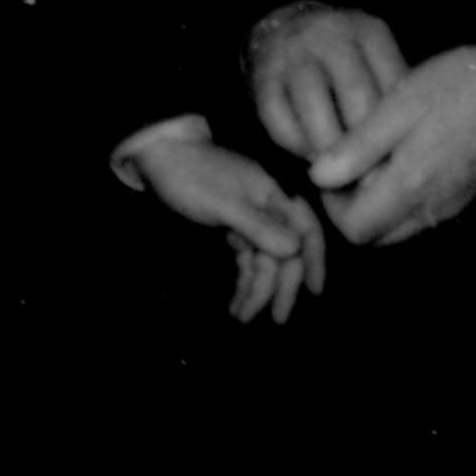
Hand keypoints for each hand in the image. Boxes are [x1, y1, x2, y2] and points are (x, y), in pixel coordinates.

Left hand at [123, 130, 327, 323]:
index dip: (314, 260)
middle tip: (277, 319)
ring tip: (241, 317)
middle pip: (286, 252)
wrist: (161, 156)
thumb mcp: (224, 203)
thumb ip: (259, 227)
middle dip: (281, 286)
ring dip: (257, 289)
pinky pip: (247, 259)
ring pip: (265, 260)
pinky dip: (244, 280)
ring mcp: (252, 218)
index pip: (307, 229)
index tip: (313, 291)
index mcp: (274, 195)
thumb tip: (295, 250)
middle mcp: (270, 207)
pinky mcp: (235, 227)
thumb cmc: (192, 175)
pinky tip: (237, 301)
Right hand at [247, 5, 409, 157]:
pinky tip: (310, 154)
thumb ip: (391, 98)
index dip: (398, 127)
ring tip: (340, 170)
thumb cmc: (346, 62)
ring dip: (329, 147)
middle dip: (365, 141)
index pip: (393, 82)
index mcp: (370, 32)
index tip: (398, 160)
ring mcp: (293, 51)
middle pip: (356, 93)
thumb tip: (400, 156)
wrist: (287, 30)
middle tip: (370, 176)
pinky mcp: (263, 74)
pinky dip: (295, 143)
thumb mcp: (375, 63)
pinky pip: (277, 116)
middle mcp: (331, 34)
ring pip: (314, 106)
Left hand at [305, 41, 475, 246]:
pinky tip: (405, 155)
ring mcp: (453, 205)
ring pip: (399, 227)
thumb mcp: (396, 107)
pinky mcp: (466, 195)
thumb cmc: (456, 86)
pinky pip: (423, 213)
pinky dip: (404, 198)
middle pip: (376, 237)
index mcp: (411, 188)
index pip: (355, 232)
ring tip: (375, 155)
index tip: (332, 168)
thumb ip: (355, 148)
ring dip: (379, 204)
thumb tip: (317, 178)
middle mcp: (433, 209)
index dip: (332, 207)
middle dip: (353, 210)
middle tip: (349, 164)